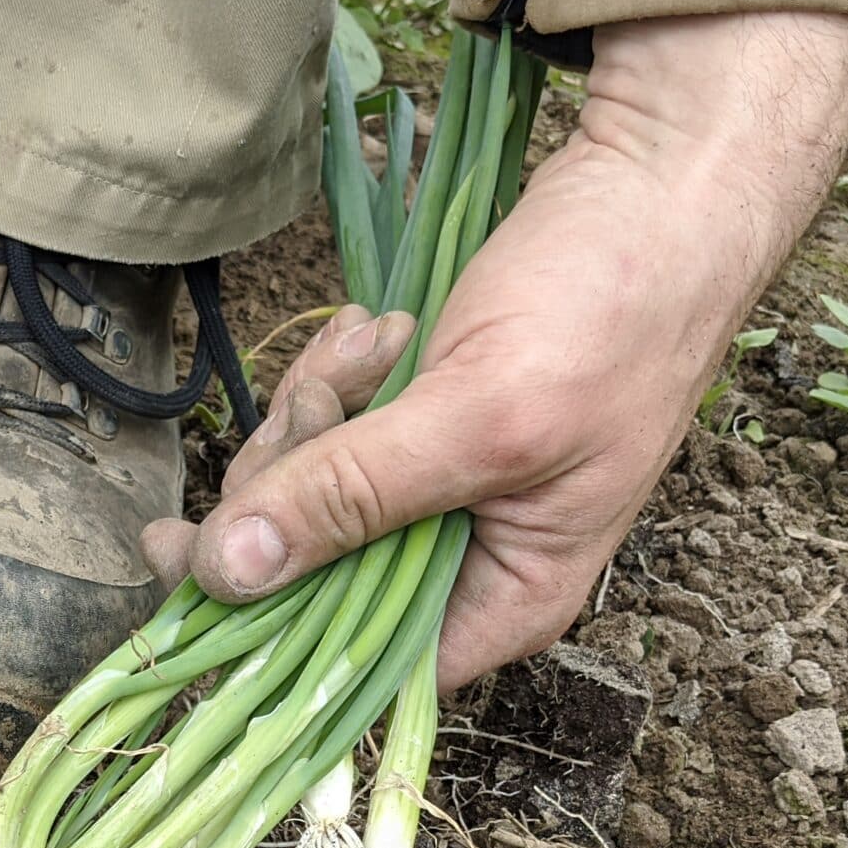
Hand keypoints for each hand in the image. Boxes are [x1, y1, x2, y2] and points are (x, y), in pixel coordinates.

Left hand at [145, 11, 847, 690]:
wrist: (667, 184)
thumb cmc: (614, 310)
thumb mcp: (475, 416)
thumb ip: (352, 500)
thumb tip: (226, 578)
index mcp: (501, 603)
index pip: (342, 663)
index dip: (257, 619)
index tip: (180, 544)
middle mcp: (467, 565)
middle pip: (308, 573)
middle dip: (292, 476)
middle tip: (326, 394)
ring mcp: (444, 493)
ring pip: (310, 491)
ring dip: (319, 409)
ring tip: (376, 343)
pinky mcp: (425, 426)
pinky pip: (339, 430)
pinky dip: (341, 377)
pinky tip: (380, 329)